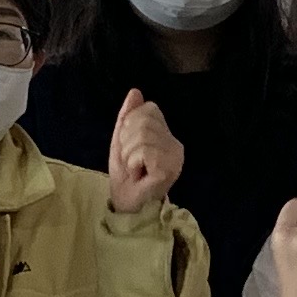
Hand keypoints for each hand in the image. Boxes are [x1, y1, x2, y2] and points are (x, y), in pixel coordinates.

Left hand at [107, 91, 182, 216]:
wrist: (126, 204)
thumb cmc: (125, 175)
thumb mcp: (121, 141)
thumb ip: (127, 117)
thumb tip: (135, 91)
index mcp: (166, 135)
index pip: (148, 108)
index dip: (130, 125)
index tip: (130, 148)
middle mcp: (175, 144)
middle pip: (143, 121)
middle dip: (127, 141)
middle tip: (131, 161)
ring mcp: (174, 157)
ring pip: (142, 135)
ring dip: (128, 154)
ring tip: (134, 169)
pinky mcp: (169, 169)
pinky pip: (144, 151)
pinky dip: (133, 163)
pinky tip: (139, 175)